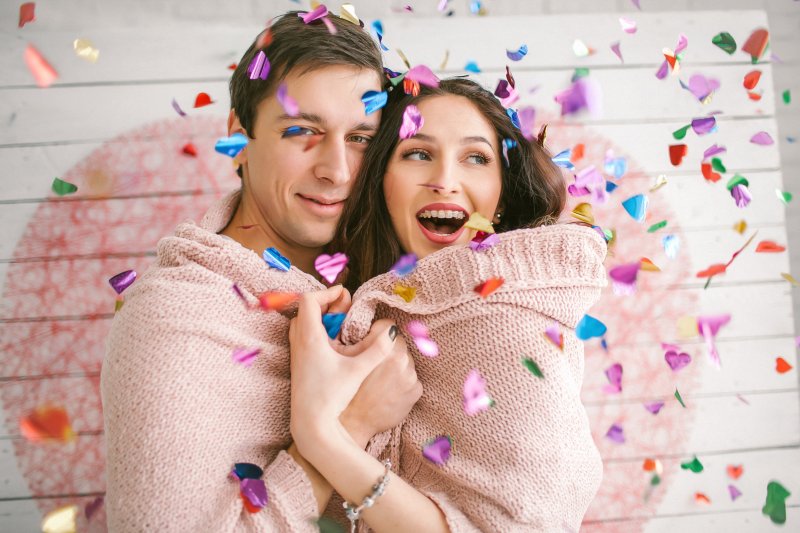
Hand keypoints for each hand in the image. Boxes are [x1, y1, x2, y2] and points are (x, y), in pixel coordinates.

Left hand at [288, 286, 397, 455]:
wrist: (311, 425)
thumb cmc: (331, 397)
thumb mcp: (358, 370)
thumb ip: (377, 349)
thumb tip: (392, 331)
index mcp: (309, 338)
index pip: (309, 300)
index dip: (327, 292)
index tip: (344, 294)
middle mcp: (298, 343)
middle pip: (304, 309)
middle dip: (325, 304)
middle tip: (344, 308)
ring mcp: (296, 354)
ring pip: (302, 324)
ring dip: (320, 318)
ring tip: (340, 324)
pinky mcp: (298, 365)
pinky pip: (303, 337)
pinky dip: (316, 331)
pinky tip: (335, 344)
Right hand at [340, 325, 422, 447]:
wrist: (354, 421)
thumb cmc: (348, 389)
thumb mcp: (347, 357)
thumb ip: (360, 338)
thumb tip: (366, 327)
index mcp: (384, 346)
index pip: (389, 326)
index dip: (379, 333)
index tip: (374, 342)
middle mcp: (401, 358)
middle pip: (399, 344)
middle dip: (389, 351)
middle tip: (376, 365)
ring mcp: (410, 375)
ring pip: (406, 362)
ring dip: (397, 367)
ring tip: (382, 381)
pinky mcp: (416, 390)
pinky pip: (412, 380)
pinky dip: (403, 384)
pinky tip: (390, 391)